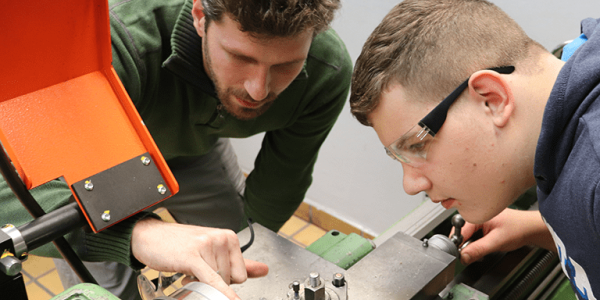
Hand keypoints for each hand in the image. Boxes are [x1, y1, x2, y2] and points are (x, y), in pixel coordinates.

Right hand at [131, 218, 268, 299]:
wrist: (149, 237)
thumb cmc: (179, 244)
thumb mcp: (212, 250)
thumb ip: (240, 262)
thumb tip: (264, 270)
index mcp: (229, 237)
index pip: (241, 274)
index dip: (226, 280)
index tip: (211, 272)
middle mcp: (221, 239)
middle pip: (230, 280)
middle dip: (213, 282)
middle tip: (197, 271)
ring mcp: (208, 246)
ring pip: (218, 282)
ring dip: (201, 283)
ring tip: (189, 270)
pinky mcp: (193, 257)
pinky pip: (212, 280)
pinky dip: (219, 292)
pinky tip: (224, 298)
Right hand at [458, 208, 554, 264]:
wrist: (531, 229)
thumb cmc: (518, 229)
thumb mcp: (497, 242)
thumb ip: (478, 249)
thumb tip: (463, 256)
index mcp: (477, 215)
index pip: (458, 231)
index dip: (457, 244)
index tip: (459, 255)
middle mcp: (476, 216)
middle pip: (461, 233)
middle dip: (465, 245)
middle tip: (472, 255)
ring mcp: (479, 221)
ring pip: (467, 236)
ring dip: (471, 245)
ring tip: (483, 248)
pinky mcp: (483, 226)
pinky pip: (473, 236)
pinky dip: (476, 243)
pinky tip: (484, 246)